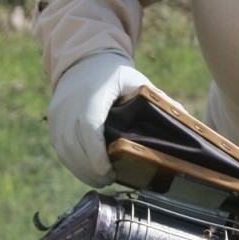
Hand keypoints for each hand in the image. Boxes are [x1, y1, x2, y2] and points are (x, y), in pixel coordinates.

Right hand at [47, 51, 151, 186]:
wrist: (82, 59)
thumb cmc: (113, 74)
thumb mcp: (136, 82)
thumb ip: (158, 99)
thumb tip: (186, 118)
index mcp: (92, 97)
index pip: (89, 130)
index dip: (96, 156)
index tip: (108, 172)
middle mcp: (70, 107)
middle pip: (75, 147)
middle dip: (90, 170)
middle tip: (109, 180)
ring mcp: (58, 115)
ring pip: (65, 151)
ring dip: (80, 170)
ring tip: (99, 179)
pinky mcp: (52, 121)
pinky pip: (60, 148)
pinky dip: (72, 162)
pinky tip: (86, 169)